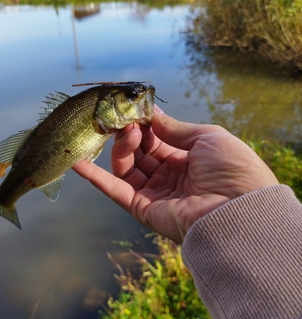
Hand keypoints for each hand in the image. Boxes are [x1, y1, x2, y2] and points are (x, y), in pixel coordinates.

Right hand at [73, 113, 278, 242]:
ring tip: (123, 132)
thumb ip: (174, 128)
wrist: (240, 210)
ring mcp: (154, 193)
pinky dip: (94, 176)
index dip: (144, 123)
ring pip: (125, 167)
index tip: (133, 108)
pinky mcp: (142, 209)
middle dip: (130, 132)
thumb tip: (152, 115)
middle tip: (125, 119)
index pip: (156, 138)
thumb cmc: (232, 169)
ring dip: (119, 147)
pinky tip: (77, 160)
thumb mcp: (208, 137)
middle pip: (138, 151)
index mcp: (187, 159)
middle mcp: (169, 175)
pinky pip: (114, 190)